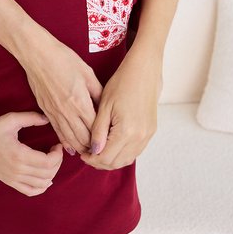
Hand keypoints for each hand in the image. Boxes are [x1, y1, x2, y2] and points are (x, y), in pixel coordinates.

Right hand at [0, 112, 62, 196]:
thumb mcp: (11, 119)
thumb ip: (30, 118)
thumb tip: (47, 119)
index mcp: (19, 155)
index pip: (47, 162)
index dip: (58, 155)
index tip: (57, 144)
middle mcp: (18, 171)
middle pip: (47, 174)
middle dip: (57, 162)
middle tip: (56, 151)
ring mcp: (13, 179)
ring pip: (41, 184)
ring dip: (52, 174)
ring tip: (51, 161)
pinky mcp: (10, 182)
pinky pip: (30, 191)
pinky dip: (42, 187)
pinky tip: (45, 179)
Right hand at [23, 37, 102, 154]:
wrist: (38, 55)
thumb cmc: (63, 59)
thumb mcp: (87, 73)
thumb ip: (98, 92)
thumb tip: (105, 106)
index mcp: (80, 102)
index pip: (95, 128)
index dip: (104, 137)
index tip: (111, 141)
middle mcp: (67, 112)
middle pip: (83, 138)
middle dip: (93, 147)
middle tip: (102, 151)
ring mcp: (55, 113)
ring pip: (70, 139)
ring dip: (80, 148)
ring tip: (89, 152)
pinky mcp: (46, 112)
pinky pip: (57, 133)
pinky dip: (66, 143)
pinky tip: (71, 148)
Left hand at [80, 47, 160, 170]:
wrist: (144, 70)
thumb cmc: (122, 83)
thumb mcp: (105, 106)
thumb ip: (98, 131)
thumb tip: (93, 150)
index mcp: (126, 131)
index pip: (105, 158)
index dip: (91, 159)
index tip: (82, 153)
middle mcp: (139, 137)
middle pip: (116, 163)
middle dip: (100, 162)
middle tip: (87, 154)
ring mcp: (147, 135)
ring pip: (127, 159)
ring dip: (112, 159)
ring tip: (98, 150)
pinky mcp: (151, 131)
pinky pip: (135, 151)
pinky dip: (122, 153)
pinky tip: (112, 144)